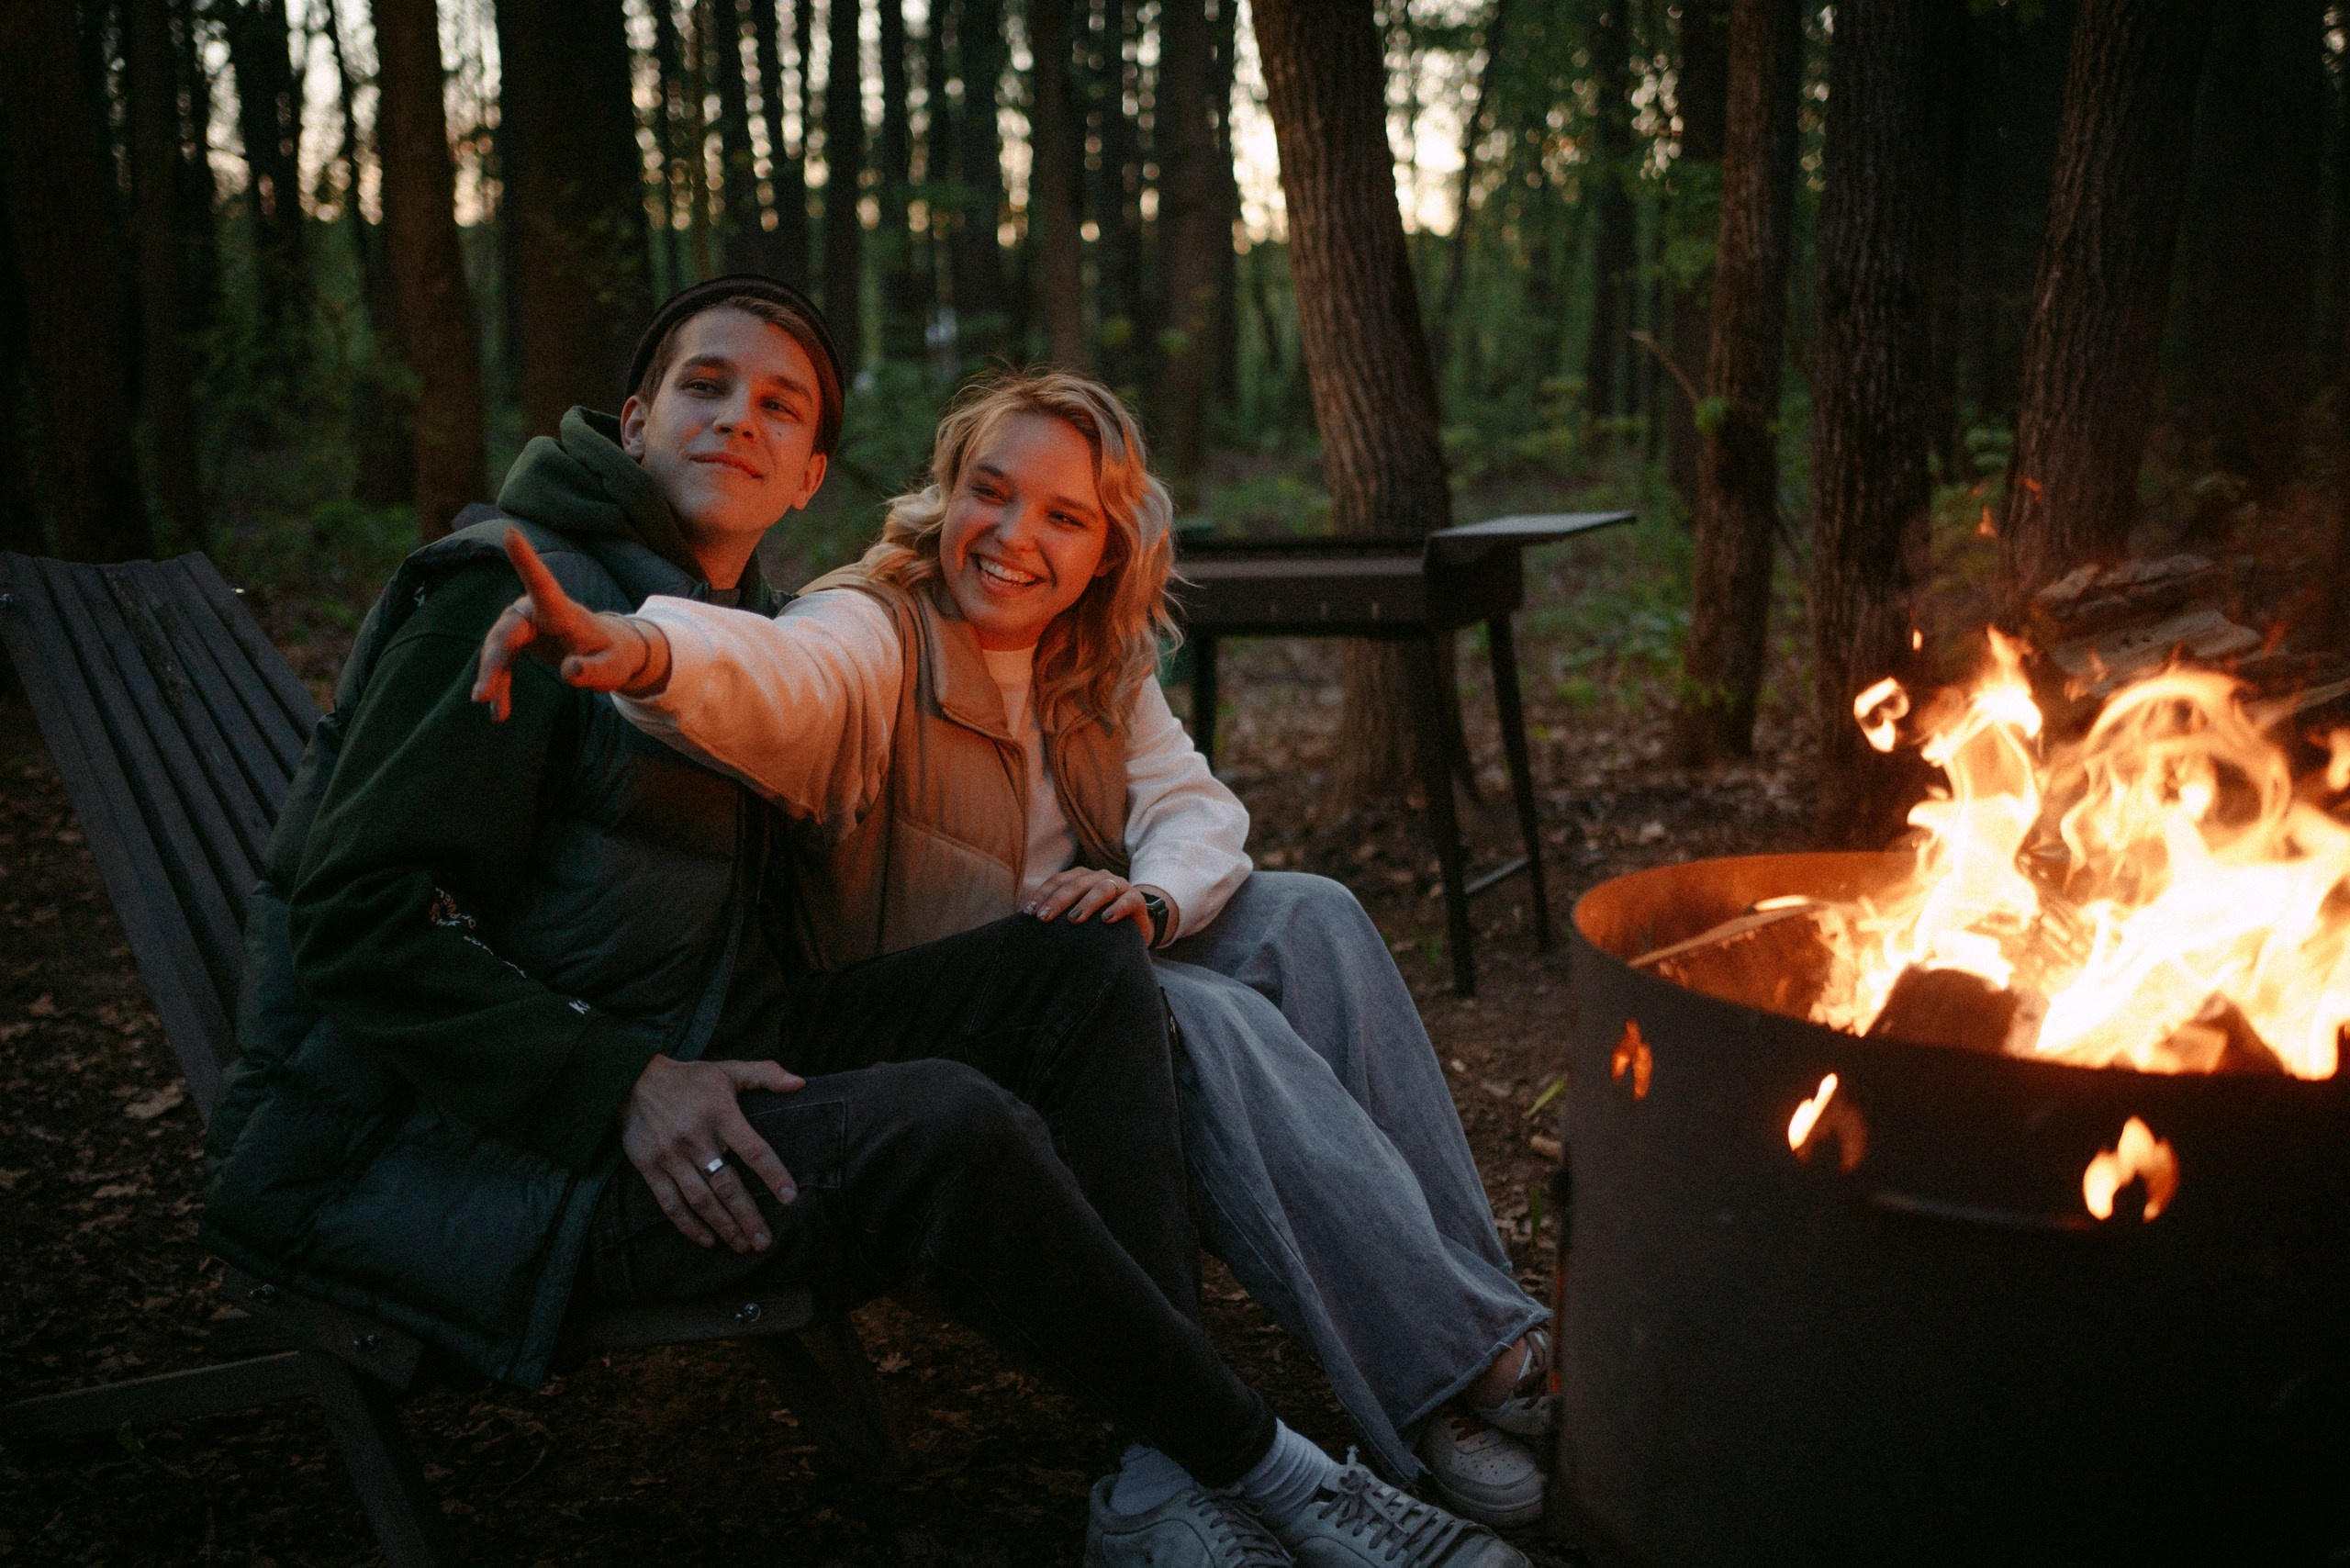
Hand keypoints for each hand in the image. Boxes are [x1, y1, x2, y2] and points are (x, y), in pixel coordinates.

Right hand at [470, 528, 671, 720]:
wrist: (610, 654)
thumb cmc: (614, 657)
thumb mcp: (612, 670)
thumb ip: (593, 672)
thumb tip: (568, 672)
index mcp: (561, 610)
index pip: (541, 581)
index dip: (525, 558)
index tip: (511, 531)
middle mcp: (537, 609)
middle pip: (507, 632)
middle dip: (493, 664)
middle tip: (481, 696)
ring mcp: (524, 622)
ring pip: (498, 648)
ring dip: (493, 678)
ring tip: (496, 714)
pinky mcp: (518, 636)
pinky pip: (500, 659)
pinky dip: (497, 683)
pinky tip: (497, 713)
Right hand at [619, 1055, 805, 1251]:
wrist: (632, 1080)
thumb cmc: (689, 1078)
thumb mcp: (727, 1069)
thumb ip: (766, 1074)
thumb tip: (800, 1083)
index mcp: (720, 1114)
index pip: (754, 1150)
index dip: (773, 1175)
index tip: (790, 1198)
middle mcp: (696, 1138)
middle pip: (727, 1185)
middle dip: (748, 1216)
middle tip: (764, 1242)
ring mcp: (671, 1155)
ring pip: (701, 1200)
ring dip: (723, 1226)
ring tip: (742, 1245)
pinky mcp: (649, 1168)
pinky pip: (670, 1204)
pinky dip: (688, 1225)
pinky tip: (707, 1240)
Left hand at [1024, 870, 1175, 942]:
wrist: (1134, 929)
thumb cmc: (1097, 924)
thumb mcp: (1077, 917)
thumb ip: (1057, 915)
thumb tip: (1026, 922)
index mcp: (1081, 878)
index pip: (1058, 881)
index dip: (1042, 895)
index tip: (1029, 913)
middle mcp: (1099, 877)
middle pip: (1076, 884)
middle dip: (1058, 900)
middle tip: (1044, 918)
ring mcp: (1119, 886)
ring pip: (1102, 889)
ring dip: (1086, 903)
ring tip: (1074, 919)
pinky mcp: (1137, 899)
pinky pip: (1127, 900)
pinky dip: (1117, 908)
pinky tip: (1106, 919)